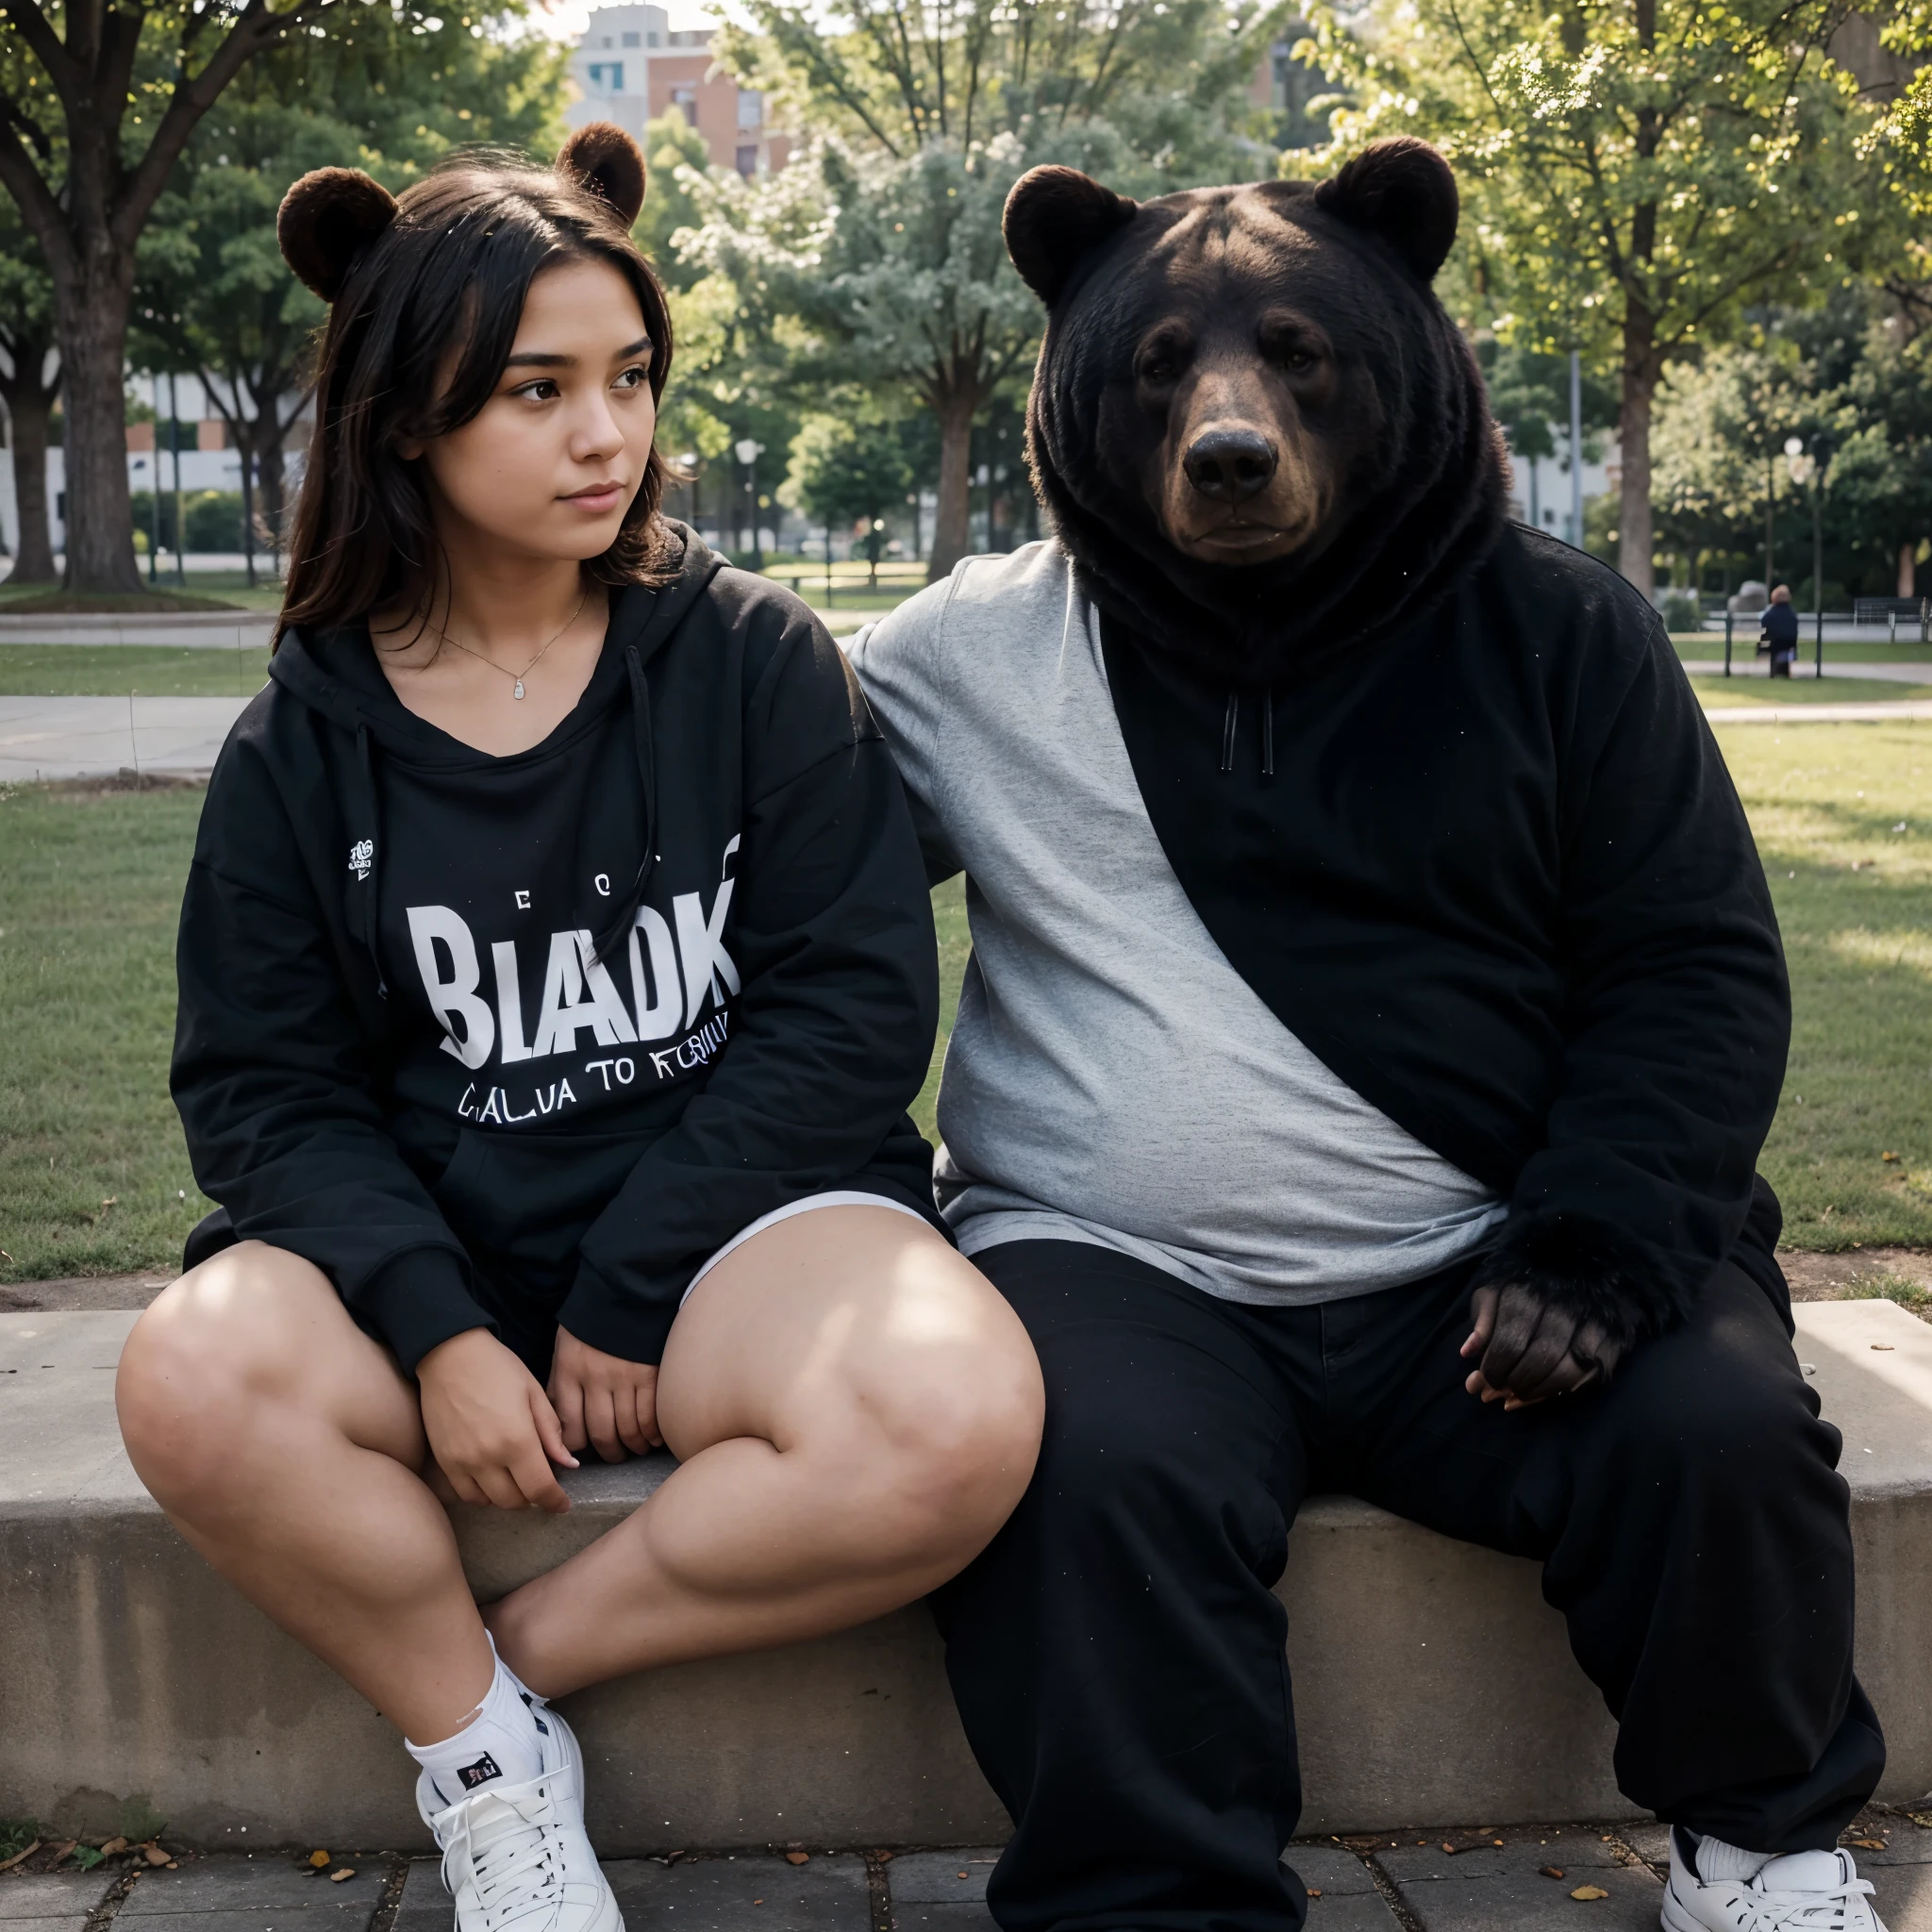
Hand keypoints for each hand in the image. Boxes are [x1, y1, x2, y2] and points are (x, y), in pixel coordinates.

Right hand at [417, 1327, 575, 1511]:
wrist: (449, 1355)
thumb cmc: (498, 1368)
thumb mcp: (534, 1393)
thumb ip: (552, 1433)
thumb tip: (568, 1465)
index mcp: (517, 1440)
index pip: (540, 1489)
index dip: (555, 1502)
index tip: (562, 1504)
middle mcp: (488, 1458)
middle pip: (516, 1501)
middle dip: (534, 1498)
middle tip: (541, 1482)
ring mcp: (462, 1463)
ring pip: (491, 1502)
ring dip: (509, 1497)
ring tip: (517, 1479)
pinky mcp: (444, 1461)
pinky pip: (466, 1494)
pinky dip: (483, 1495)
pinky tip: (493, 1479)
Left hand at [548, 1326, 661, 1462]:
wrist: (624, 1290)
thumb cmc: (589, 1323)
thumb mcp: (563, 1350)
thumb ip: (559, 1386)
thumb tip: (558, 1424)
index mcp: (569, 1373)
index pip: (568, 1426)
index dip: (574, 1447)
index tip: (582, 1453)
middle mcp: (595, 1379)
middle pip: (600, 1432)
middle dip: (608, 1452)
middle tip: (615, 1455)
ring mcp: (624, 1377)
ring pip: (627, 1429)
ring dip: (633, 1446)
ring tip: (635, 1449)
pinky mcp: (651, 1373)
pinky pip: (651, 1415)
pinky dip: (653, 1433)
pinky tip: (654, 1438)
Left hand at [1460, 1283, 1624, 1409]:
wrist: (1587, 1273)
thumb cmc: (1530, 1287)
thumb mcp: (1498, 1291)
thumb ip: (1483, 1319)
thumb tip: (1468, 1351)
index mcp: (1532, 1293)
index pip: (1510, 1340)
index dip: (1493, 1368)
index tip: (1477, 1382)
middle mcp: (1564, 1309)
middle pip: (1539, 1358)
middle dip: (1512, 1383)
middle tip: (1490, 1395)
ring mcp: (1592, 1327)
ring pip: (1564, 1371)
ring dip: (1534, 1391)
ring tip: (1511, 1398)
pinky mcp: (1609, 1344)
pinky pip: (1585, 1377)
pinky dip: (1558, 1392)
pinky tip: (1536, 1396)